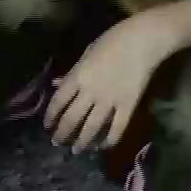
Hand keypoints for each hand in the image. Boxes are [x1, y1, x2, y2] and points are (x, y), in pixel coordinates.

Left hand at [46, 13, 178, 152]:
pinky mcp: (129, 105)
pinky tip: (102, 146)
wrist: (143, 40)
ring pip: (91, 127)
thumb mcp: (86, 54)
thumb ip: (72, 73)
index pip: (58, 102)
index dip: (50, 116)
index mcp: (77, 77)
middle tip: (56, 142)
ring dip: (81, 141)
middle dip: (62, 133)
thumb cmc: (112, 41)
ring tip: (75, 150)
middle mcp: (90, 92)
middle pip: (71, 118)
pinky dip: (109, 140)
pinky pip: (117, 127)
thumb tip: (57, 85)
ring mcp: (110, 100)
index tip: (47, 125)